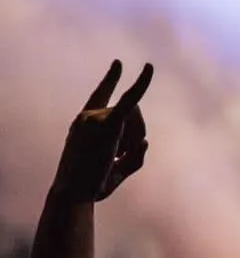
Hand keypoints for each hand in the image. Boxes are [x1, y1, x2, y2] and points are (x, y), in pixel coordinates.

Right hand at [52, 60, 152, 202]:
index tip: (118, 64)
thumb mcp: (116, 170)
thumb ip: (134, 156)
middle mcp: (88, 115)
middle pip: (131, 111)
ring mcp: (95, 117)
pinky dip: (142, 82)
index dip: (110, 79)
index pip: (100, 95)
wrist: (73, 193)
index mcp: (86, 124)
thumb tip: (145, 142)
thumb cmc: (91, 185)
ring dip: (136, 137)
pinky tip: (149, 68)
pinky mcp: (106, 124)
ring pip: (136, 116)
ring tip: (118, 157)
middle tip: (124, 156)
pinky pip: (130, 99)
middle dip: (138, 132)